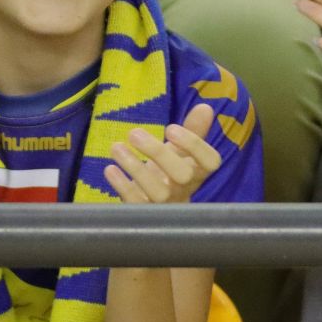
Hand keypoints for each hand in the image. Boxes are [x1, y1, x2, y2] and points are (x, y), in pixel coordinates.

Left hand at [105, 103, 221, 203]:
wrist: (161, 206)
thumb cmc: (173, 171)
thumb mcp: (183, 150)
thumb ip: (194, 129)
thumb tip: (205, 107)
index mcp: (199, 171)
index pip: (210, 161)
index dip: (193, 145)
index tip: (170, 128)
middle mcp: (186, 189)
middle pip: (182, 175)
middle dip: (158, 152)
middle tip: (134, 133)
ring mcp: (166, 204)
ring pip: (158, 191)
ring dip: (135, 167)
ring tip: (116, 147)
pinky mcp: (145, 214)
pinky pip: (136, 203)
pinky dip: (122, 186)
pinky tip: (110, 169)